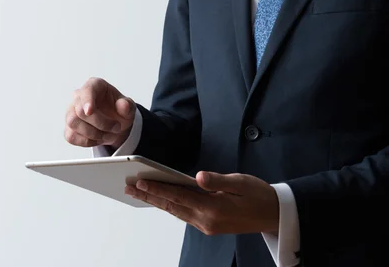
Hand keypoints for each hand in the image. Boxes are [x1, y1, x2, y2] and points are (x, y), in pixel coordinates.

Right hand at [64, 77, 135, 149]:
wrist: (115, 125)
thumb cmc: (119, 112)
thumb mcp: (128, 107)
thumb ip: (127, 105)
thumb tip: (123, 105)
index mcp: (95, 86)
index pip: (88, 90)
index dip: (87, 100)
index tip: (90, 111)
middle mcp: (80, 97)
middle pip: (80, 110)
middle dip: (100, 123)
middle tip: (116, 128)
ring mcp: (71, 112)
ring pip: (73, 123)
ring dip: (93, 134)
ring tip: (108, 135)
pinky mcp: (69, 127)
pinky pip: (71, 136)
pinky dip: (87, 141)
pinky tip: (98, 139)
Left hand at [125, 171, 278, 235]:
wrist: (273, 214)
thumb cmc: (258, 194)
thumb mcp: (240, 182)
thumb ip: (217, 180)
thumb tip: (198, 176)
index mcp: (213, 208)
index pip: (178, 196)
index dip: (157, 188)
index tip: (139, 182)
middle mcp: (206, 220)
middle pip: (171, 206)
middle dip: (149, 196)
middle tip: (129, 188)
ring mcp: (207, 225)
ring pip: (176, 212)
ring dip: (157, 202)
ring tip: (140, 193)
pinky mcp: (209, 226)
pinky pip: (184, 215)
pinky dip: (171, 206)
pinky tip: (163, 200)